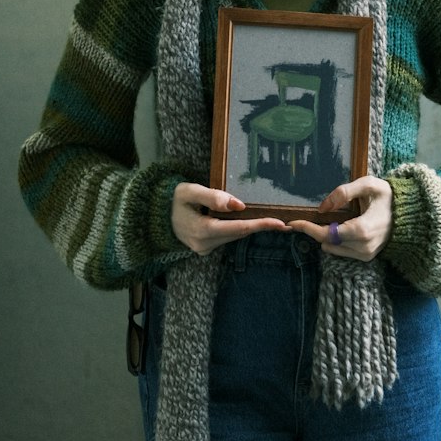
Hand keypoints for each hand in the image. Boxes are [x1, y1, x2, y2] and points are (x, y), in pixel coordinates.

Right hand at [171, 182, 288, 255]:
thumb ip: (213, 197)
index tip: (280, 223)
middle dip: (260, 226)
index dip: (260, 225)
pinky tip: (247, 221)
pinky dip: (238, 229)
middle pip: (239, 233)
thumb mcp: (189, 191)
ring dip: (250, 227)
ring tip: (271, 221)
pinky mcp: (206, 249)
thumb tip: (239, 205)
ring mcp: (205, 249)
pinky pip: (227, 237)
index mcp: (201, 230)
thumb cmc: (172, 199)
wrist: (156, 216)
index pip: (237, 228)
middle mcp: (204, 244)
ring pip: (235, 236)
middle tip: (284, 221)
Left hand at [288, 176, 392, 262]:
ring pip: (332, 248)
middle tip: (305, 219)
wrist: (410, 215)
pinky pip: (341, 251)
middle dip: (315, 230)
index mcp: (362, 229)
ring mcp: (365, 254)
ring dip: (327, 235)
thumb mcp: (369, 185)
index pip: (327, 234)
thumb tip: (323, 207)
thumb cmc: (388, 197)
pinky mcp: (366, 258)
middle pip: (327, 242)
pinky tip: (343, 228)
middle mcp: (363, 246)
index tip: (293, 223)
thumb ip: (344, 192)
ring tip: (333, 220)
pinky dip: (337, 240)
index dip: (308, 229)